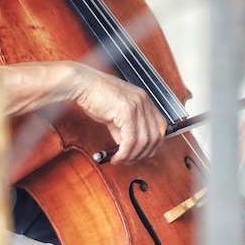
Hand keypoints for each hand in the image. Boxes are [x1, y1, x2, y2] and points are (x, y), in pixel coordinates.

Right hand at [1, 61, 166, 164]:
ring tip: (121, 159)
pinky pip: (130, 140)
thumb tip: (127, 146)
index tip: (145, 153)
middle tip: (131, 160)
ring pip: (143, 141)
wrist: (82, 84)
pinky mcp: (126, 112)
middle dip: (144, 153)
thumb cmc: (96, 96)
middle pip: (155, 136)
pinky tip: (117, 157)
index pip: (161, 126)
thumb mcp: (116, 114)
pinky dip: (124, 153)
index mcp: (144, 100)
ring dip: (132, 155)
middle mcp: (144, 102)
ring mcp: (137, 106)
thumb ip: (124, 129)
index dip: (155, 144)